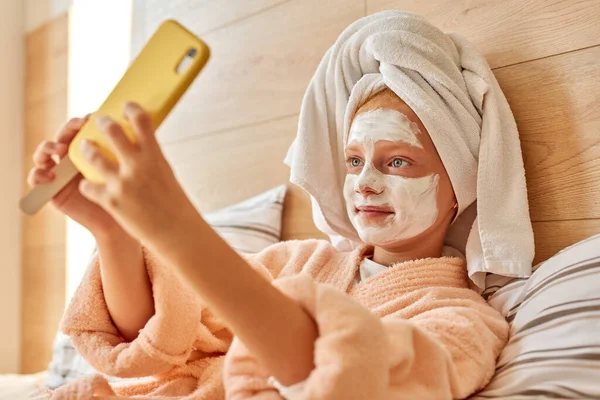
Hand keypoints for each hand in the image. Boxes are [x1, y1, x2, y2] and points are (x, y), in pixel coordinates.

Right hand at [27, 116, 122, 237]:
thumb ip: (128, 152)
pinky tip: (48, 175)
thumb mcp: (129, 171)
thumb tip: (144, 125)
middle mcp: (74, 157)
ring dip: (48, 146)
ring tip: (59, 150)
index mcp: (92, 149)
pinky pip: (36, 177)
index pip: (83, 127)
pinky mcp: (51, 187)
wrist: (120, 222)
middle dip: (68, 128)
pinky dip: (37, 174)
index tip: (92, 116)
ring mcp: (61, 170)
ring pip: (46, 151)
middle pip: (64, 134)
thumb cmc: (128, 196)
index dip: (85, 120)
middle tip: (76, 128)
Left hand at [78, 102, 197, 243]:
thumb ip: (150, 155)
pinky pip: (88, 185)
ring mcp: (122, 183)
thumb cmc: (173, 201)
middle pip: (111, 131)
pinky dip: (88, 184)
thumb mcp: (165, 172)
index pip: (141, 120)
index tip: (126, 105)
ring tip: (85, 147)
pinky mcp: (111, 201)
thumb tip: (138, 137)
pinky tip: (90, 185)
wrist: (174, 231)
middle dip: (102, 122)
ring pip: (92, 155)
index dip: (131, 108)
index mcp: (155, 156)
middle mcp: (138, 166)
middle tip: (99, 121)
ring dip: (87, 149)